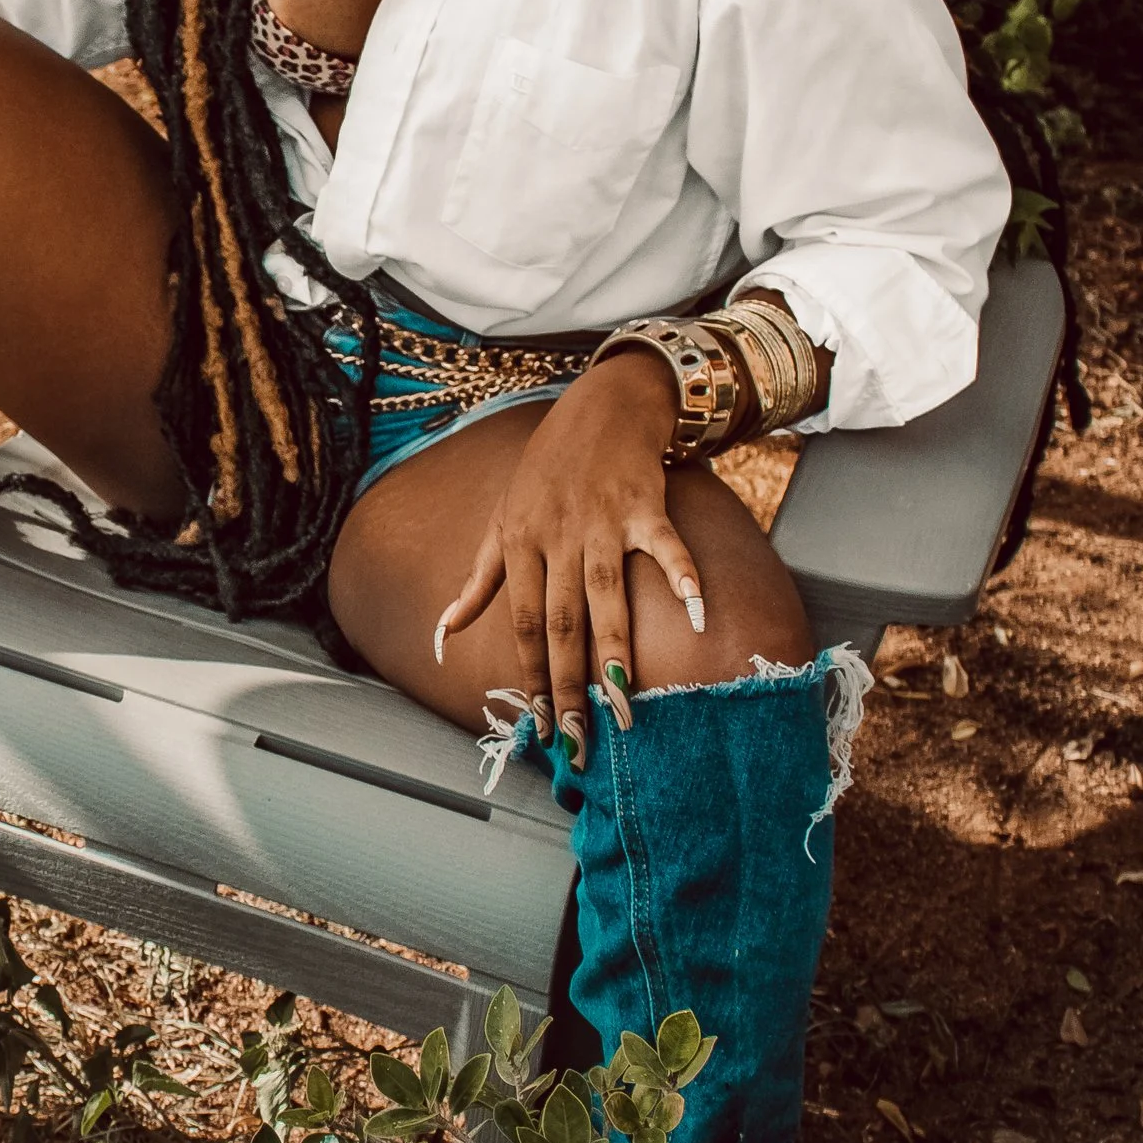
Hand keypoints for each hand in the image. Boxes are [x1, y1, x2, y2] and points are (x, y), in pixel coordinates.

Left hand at [432, 351, 704, 763]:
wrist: (601, 405)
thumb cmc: (548, 469)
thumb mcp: (503, 520)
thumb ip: (479, 579)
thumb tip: (444, 631)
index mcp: (520, 546)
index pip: (521, 625)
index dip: (530, 676)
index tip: (542, 726)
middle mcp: (557, 538)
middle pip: (560, 622)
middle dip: (567, 684)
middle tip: (579, 737)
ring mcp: (601, 522)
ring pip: (604, 595)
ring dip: (613, 650)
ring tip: (621, 701)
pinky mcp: (644, 504)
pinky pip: (664, 544)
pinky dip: (682, 574)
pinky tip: (697, 610)